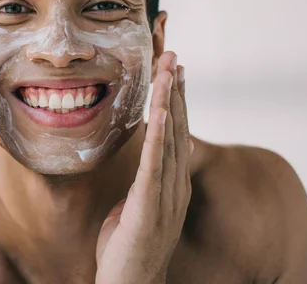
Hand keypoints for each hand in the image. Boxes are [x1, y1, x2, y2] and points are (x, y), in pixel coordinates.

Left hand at [95, 51, 191, 283]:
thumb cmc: (128, 248)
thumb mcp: (137, 206)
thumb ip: (144, 182)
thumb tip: (146, 163)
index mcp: (171, 184)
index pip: (177, 134)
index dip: (177, 102)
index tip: (175, 73)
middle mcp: (175, 186)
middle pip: (179, 129)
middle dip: (177, 91)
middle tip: (175, 57)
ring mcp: (165, 197)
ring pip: (170, 140)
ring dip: (171, 103)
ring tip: (170, 70)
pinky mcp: (148, 208)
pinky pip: (154, 165)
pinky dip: (159, 136)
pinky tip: (160, 111)